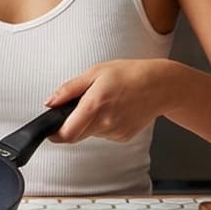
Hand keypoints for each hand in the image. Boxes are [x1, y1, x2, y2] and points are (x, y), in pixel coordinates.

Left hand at [46, 59, 174, 143]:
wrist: (161, 86)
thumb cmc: (129, 74)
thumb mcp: (94, 73)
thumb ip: (68, 90)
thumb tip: (50, 102)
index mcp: (94, 106)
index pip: (67, 133)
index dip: (54, 134)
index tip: (49, 129)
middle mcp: (105, 123)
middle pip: (76, 135)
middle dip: (70, 125)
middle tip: (77, 107)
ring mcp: (116, 132)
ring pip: (90, 134)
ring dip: (88, 123)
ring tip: (102, 103)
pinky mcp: (124, 137)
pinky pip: (104, 134)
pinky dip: (102, 124)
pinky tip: (113, 109)